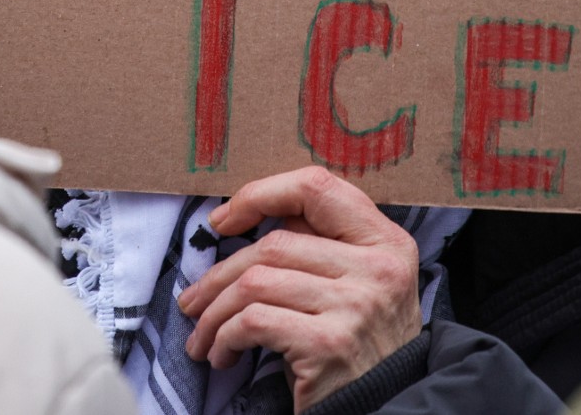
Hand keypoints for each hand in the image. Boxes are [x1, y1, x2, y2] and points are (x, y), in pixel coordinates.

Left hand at [178, 167, 422, 411]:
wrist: (384, 408)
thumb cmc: (358, 344)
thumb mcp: (359, 282)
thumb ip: (320, 244)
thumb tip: (248, 212)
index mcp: (387, 241)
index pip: (316, 188)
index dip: (261, 194)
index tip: (223, 220)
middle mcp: (379, 268)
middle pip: (274, 244)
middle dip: (220, 274)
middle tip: (193, 300)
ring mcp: (357, 305)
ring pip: (256, 282)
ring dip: (214, 313)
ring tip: (203, 336)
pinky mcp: (330, 344)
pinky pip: (253, 322)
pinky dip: (225, 337)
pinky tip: (223, 355)